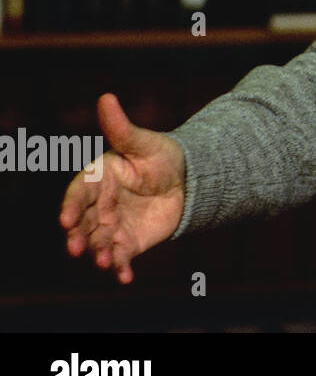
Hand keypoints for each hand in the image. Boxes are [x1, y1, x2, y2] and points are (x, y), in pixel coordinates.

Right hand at [59, 93, 185, 284]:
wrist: (188, 179)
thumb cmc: (160, 156)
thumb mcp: (143, 141)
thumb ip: (121, 127)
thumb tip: (106, 97)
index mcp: (98, 179)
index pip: (78, 193)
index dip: (71, 206)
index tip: (66, 219)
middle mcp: (100, 205)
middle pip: (83, 224)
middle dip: (78, 237)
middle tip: (77, 248)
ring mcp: (113, 225)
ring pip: (99, 243)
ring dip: (99, 254)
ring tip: (105, 262)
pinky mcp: (129, 241)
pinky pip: (121, 257)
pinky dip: (121, 268)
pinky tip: (125, 278)